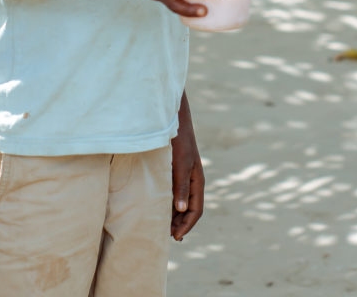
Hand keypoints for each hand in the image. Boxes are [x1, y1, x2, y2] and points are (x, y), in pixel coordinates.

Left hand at [171, 92, 203, 239]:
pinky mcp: (174, 171)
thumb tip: (181, 210)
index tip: (175, 236)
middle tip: (168, 236)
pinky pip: (174, 193)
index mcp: (197, 181)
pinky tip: (159, 208)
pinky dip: (169, 204)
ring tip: (164, 227)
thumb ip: (180, 186)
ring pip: (182, 202)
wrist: (172, 120)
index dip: (187, 225)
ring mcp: (183, 176)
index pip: (196, 210)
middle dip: (181, 224)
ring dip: (175, 216)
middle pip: (190, 209)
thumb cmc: (179, 141)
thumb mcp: (180, 164)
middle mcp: (192, 180)